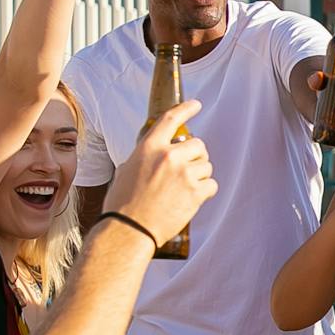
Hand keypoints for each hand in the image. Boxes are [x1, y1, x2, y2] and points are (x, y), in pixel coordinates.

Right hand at [104, 101, 215, 245]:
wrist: (128, 229)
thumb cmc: (123, 203)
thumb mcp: (127, 170)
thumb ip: (145, 157)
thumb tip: (155, 156)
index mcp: (149, 147)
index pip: (171, 119)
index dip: (186, 109)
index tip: (196, 105)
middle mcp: (168, 156)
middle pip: (198, 144)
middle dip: (196, 156)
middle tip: (187, 170)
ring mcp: (183, 174)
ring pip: (207, 165)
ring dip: (200, 175)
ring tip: (184, 189)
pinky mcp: (195, 192)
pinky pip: (212, 184)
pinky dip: (206, 191)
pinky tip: (192, 199)